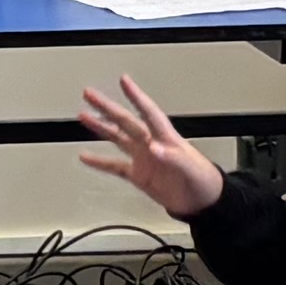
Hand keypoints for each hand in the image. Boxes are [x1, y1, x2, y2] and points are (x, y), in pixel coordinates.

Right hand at [70, 74, 222, 224]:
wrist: (202, 203)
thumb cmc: (202, 182)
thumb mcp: (190, 168)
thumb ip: (172, 157)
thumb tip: (154, 148)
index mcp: (166, 138)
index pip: (148, 112)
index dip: (136, 96)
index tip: (124, 81)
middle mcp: (151, 144)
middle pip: (125, 120)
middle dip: (107, 107)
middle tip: (90, 94)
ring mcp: (143, 159)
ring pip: (117, 138)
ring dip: (100, 127)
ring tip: (83, 116)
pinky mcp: (139, 175)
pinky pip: (114, 166)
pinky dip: (99, 162)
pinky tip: (85, 157)